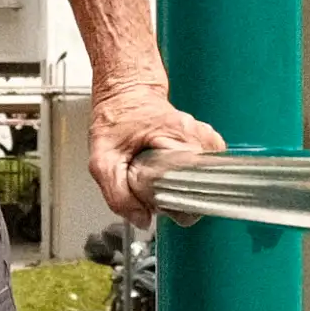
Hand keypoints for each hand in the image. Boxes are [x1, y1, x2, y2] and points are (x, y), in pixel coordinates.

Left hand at [86, 76, 221, 229]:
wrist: (126, 91)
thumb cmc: (116, 117)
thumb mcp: (102, 158)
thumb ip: (117, 195)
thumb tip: (142, 219)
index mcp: (179, 137)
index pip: (192, 187)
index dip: (172, 202)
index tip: (156, 199)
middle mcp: (200, 137)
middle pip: (198, 189)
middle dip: (174, 196)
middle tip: (150, 182)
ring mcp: (206, 139)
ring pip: (202, 184)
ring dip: (179, 187)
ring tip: (158, 173)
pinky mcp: (207, 144)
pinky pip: (202, 175)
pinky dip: (185, 179)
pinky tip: (168, 169)